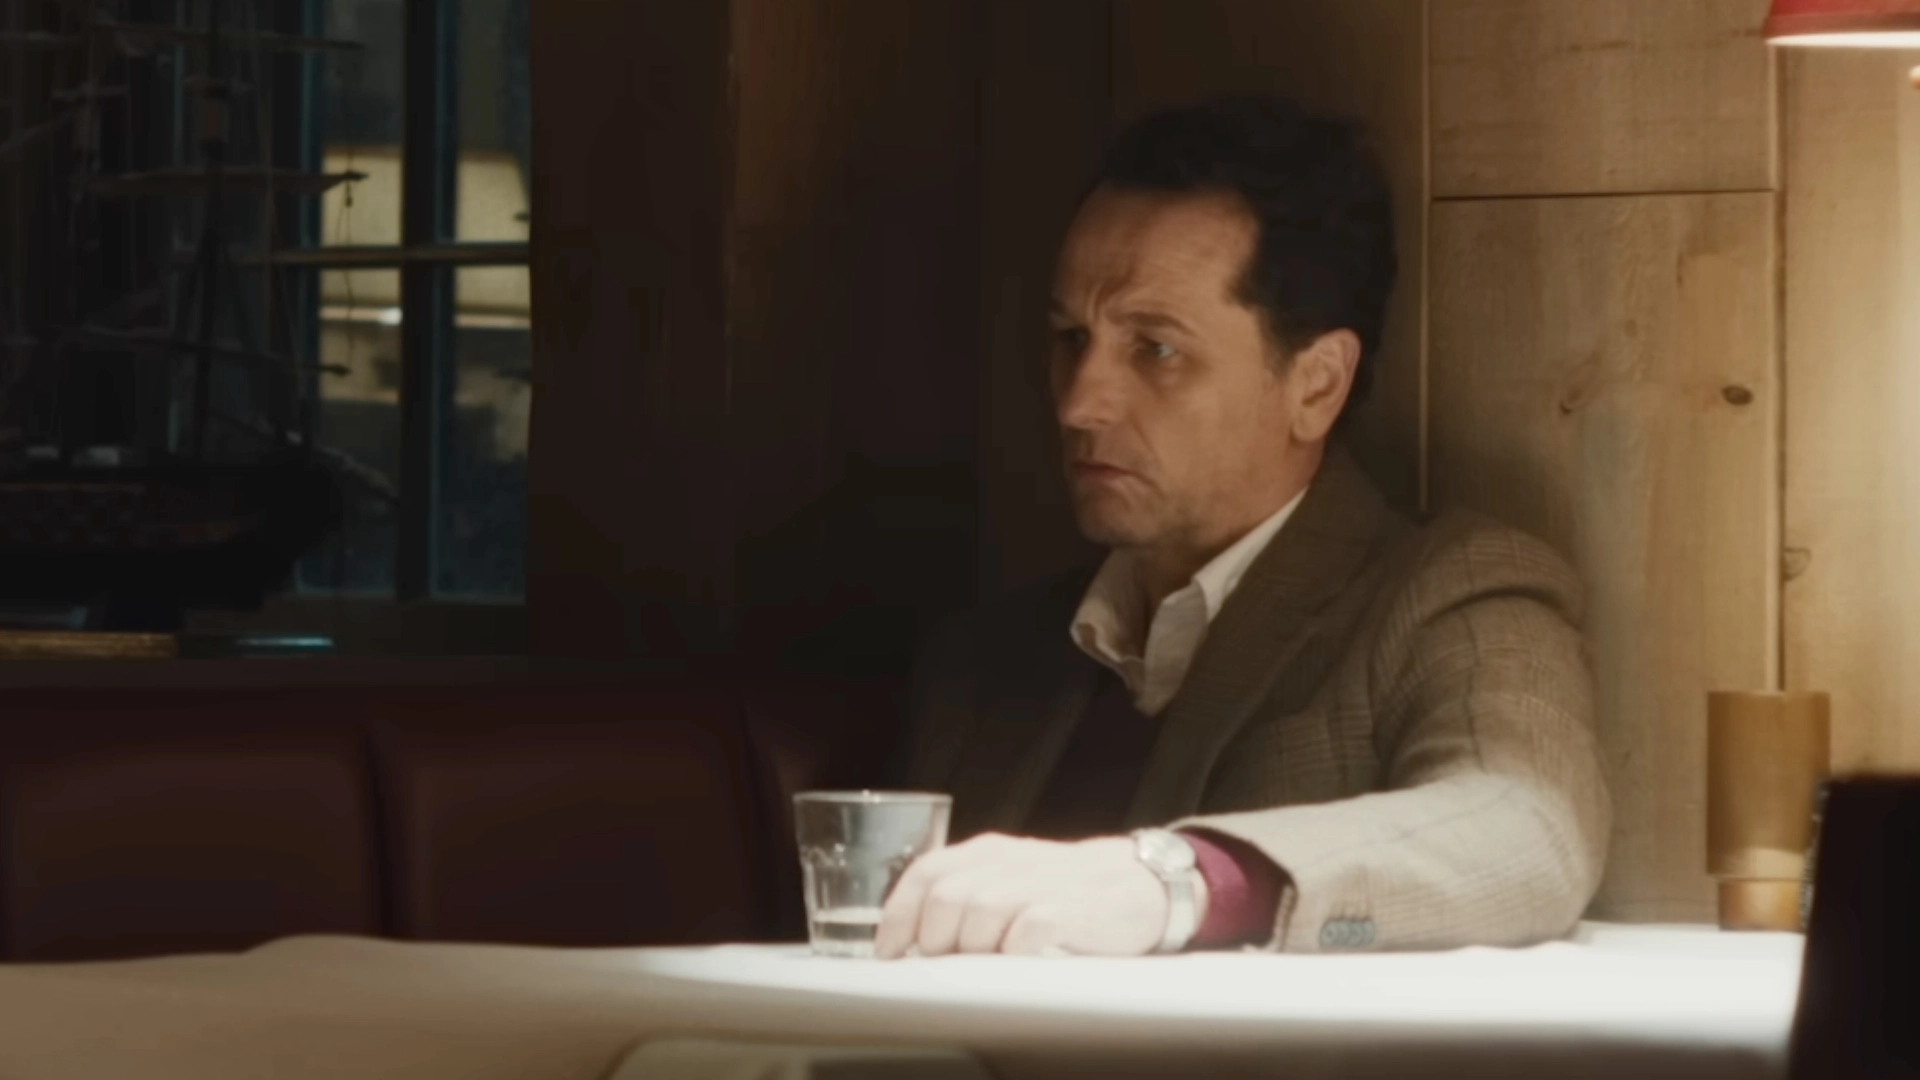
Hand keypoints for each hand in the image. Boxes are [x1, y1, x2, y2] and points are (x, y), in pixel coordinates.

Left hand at [873, 832, 1197, 957]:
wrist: (1136, 884)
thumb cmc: (1061, 888)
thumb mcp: (1009, 876)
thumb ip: (965, 893)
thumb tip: (913, 941)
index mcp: (986, 852)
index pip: (925, 874)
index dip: (898, 916)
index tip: (888, 953)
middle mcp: (1007, 861)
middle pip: (945, 898)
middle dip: (935, 939)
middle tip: (946, 962)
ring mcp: (1038, 882)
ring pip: (977, 914)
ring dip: (972, 947)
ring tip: (987, 961)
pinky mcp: (1067, 909)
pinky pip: (1024, 932)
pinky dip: (1012, 951)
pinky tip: (1018, 957)